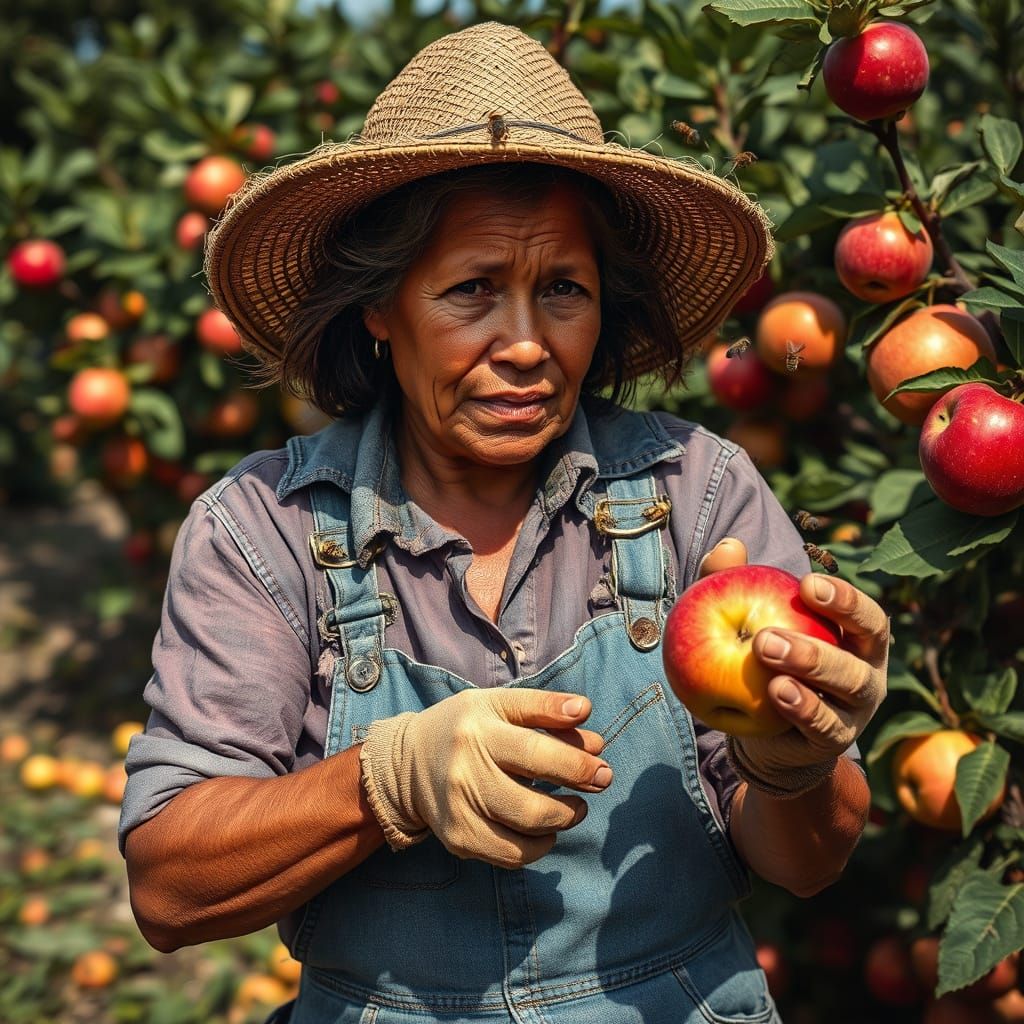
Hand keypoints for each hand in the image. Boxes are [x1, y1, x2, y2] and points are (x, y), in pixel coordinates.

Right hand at [359, 688, 610, 867]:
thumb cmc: (467, 727)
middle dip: (575, 797)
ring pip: (524, 832)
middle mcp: (464, 770)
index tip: (602, 760)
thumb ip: (543, 708)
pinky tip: (546, 829)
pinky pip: (511, 854)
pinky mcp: (458, 838)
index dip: (575, 760)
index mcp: (477, 729)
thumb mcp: (498, 704)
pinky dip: (539, 845)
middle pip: (531, 801)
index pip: (534, 750)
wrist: (408, 763)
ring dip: (562, 820)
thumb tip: (585, 711)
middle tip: (600, 782)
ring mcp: (458, 809)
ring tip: (575, 807)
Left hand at [699, 538, 888, 795]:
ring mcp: (856, 711)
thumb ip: (737, 585)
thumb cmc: (763, 664)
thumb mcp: (748, 622)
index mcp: (858, 640)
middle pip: (858, 655)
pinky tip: (775, 692)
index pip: (867, 617)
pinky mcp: (836, 741)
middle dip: (816, 641)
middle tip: (765, 634)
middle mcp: (867, 673)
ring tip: (767, 656)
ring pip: (847, 688)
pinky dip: (803, 708)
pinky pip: (824, 725)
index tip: (807, 584)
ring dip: (810, 669)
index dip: (845, 600)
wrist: (766, 734)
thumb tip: (728, 545)